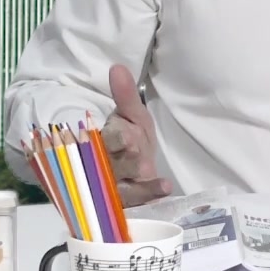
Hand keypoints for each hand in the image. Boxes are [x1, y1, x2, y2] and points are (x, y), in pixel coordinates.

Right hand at [96, 64, 172, 205]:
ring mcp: (113, 187)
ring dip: (134, 180)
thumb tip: (117, 68)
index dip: (115, 140)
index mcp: (105, 140)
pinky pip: (135, 202)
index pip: (106, 140)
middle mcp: (105, 166)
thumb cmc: (133, 138)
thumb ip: (126, 96)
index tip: (127, 138)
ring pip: (118, 187)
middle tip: (137, 156)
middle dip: (123, 161)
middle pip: (110, 166)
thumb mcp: (133, 116)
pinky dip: (149, 194)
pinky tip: (164, 187)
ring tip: (147, 171)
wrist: (139, 169)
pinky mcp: (125, 203)